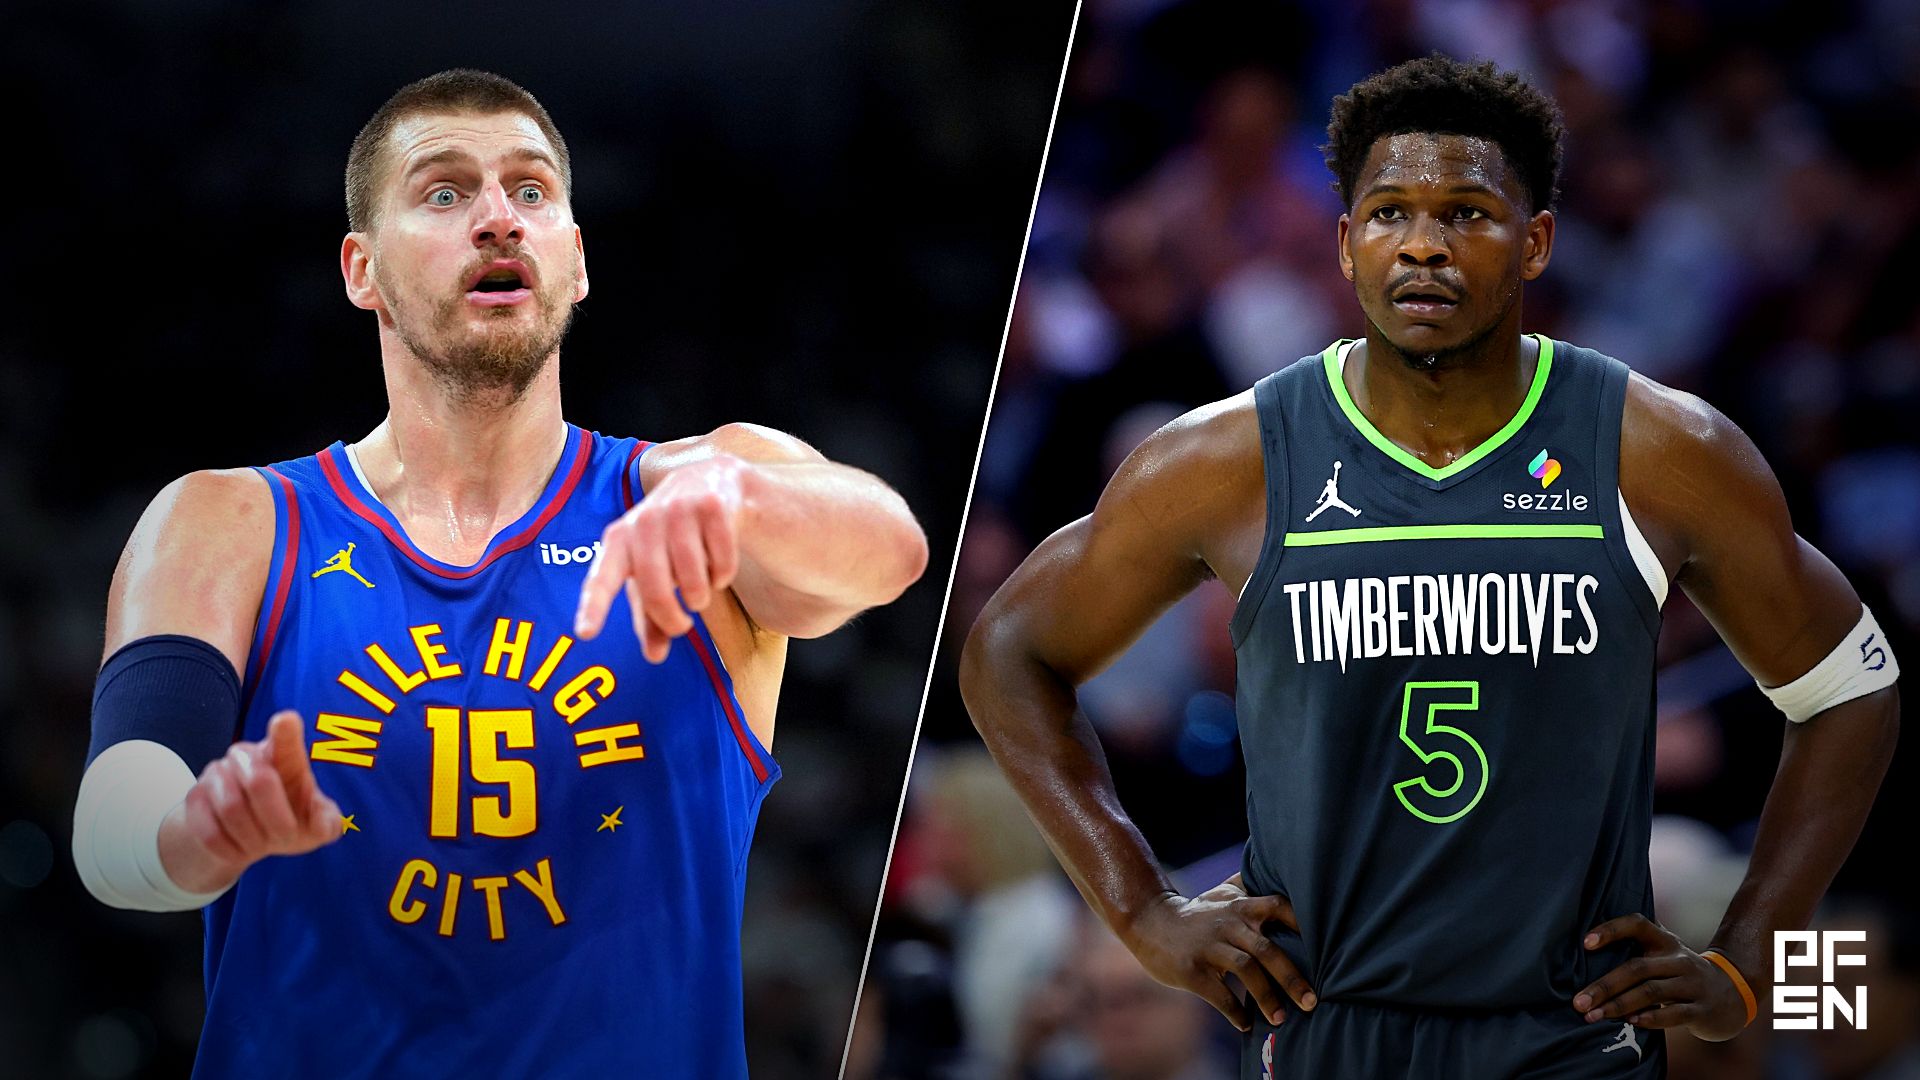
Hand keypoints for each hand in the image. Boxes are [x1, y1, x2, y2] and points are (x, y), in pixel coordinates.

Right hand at [158, 711, 343, 893]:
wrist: (244, 838)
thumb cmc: (289, 821)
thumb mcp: (315, 826)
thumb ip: (326, 823)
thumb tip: (322, 822)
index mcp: (284, 754)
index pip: (285, 734)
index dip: (286, 729)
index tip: (286, 721)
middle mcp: (247, 754)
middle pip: (259, 781)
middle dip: (277, 819)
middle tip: (286, 837)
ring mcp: (216, 772)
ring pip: (231, 808)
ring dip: (252, 837)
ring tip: (261, 845)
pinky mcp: (194, 797)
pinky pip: (209, 830)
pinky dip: (230, 848)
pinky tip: (239, 850)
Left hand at [575, 455, 747, 661]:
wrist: (709, 482)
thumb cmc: (671, 539)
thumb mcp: (654, 573)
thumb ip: (650, 617)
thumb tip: (654, 656)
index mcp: (619, 540)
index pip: (602, 578)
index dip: (594, 606)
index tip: (585, 633)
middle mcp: (643, 521)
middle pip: (656, 590)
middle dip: (672, 618)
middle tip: (682, 627)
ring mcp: (678, 511)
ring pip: (693, 581)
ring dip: (701, 595)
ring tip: (701, 586)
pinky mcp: (712, 507)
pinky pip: (722, 564)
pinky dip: (724, 575)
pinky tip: (719, 563)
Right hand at [1121, 877, 1314, 1031]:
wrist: (1149, 922)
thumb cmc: (1196, 912)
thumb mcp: (1223, 893)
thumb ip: (1252, 887)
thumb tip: (1283, 870)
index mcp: (1239, 906)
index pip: (1278, 907)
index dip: (1301, 924)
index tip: (1325, 948)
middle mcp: (1227, 924)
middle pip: (1267, 949)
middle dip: (1292, 978)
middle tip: (1312, 1001)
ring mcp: (1208, 947)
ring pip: (1246, 971)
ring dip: (1267, 998)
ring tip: (1281, 1019)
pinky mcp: (1191, 970)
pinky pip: (1220, 995)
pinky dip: (1236, 1013)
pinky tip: (1246, 1024)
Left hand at [1573, 913, 1751, 1041]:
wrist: (1733, 993)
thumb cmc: (1680, 972)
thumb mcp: (1664, 953)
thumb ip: (1636, 947)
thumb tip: (1583, 950)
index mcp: (1665, 941)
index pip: (1637, 924)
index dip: (1611, 930)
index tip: (1585, 943)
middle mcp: (1679, 959)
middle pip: (1637, 967)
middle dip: (1604, 986)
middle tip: (1579, 1002)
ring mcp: (1693, 984)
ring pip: (1651, 992)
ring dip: (1619, 1005)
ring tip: (1594, 1016)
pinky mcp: (1702, 1009)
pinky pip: (1675, 1013)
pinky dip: (1651, 1018)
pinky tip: (1630, 1022)